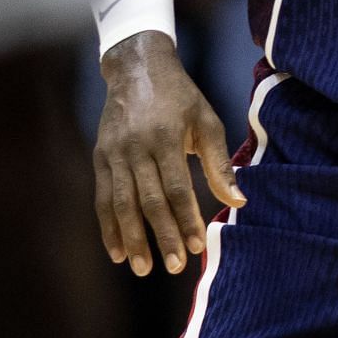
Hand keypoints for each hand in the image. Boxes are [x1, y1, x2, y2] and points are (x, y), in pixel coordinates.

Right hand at [94, 30, 244, 276]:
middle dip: (162, 236)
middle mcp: (136, 148)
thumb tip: (238, 202)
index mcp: (165, 138)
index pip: (176, 188)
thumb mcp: (207, 121)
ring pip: (121, 204)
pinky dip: (108, 226)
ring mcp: (114, 154)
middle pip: (148, 201)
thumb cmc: (180, 97)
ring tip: (143, 268)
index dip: (186, 219)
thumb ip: (219, 163)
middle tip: (175, 266)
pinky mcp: (99, 157)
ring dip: (132, 239)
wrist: (137, 68)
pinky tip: (118, 251)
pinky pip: (102, 198)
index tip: (197, 246)